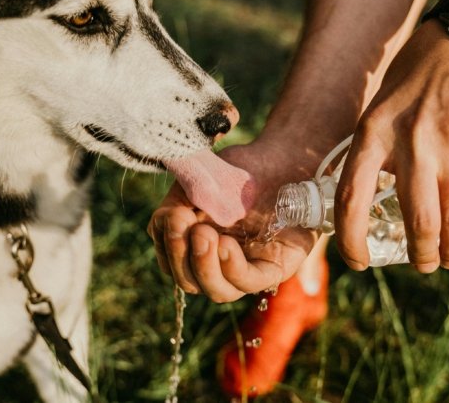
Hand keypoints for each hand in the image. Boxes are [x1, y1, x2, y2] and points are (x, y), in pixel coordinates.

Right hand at [148, 137, 322, 301]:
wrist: (283, 158)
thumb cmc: (240, 170)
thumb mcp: (201, 180)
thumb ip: (178, 200)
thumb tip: (165, 221)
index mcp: (197, 244)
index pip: (172, 262)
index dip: (166, 245)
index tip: (170, 215)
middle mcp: (220, 262)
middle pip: (190, 281)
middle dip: (180, 256)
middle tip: (182, 223)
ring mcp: (248, 268)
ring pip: (218, 291)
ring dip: (204, 266)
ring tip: (204, 235)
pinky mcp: (274, 267)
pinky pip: (250, 282)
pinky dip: (232, 268)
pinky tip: (225, 245)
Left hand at [334, 21, 448, 272]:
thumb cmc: (409, 83)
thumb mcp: (374, 114)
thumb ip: (372, 158)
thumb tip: (367, 210)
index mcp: (371, 135)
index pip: (352, 199)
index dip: (351, 239)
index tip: (358, 261)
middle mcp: (410, 141)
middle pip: (417, 220)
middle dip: (421, 255)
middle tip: (423, 265)